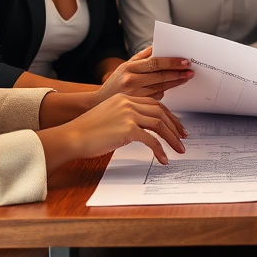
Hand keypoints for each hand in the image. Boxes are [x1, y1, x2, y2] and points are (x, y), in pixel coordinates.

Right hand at [40, 94, 187, 172]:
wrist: (72, 136)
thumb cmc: (88, 130)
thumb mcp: (110, 115)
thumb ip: (126, 116)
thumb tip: (143, 128)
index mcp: (125, 97)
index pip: (154, 104)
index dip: (168, 116)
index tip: (177, 126)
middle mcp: (128, 103)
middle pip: (160, 112)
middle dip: (175, 126)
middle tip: (183, 138)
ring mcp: (128, 114)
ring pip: (159, 125)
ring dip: (172, 138)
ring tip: (179, 149)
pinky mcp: (127, 129)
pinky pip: (151, 140)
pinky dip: (160, 150)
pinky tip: (163, 159)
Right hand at [95, 47, 192, 101]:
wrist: (96, 105)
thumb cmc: (113, 85)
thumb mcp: (124, 67)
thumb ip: (141, 57)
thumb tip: (158, 45)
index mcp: (128, 67)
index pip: (154, 62)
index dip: (171, 62)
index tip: (184, 61)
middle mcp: (130, 80)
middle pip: (159, 76)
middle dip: (177, 73)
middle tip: (190, 71)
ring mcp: (133, 95)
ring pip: (160, 89)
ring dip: (174, 83)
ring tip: (185, 78)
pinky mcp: (136, 107)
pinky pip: (154, 100)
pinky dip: (163, 95)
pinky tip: (170, 89)